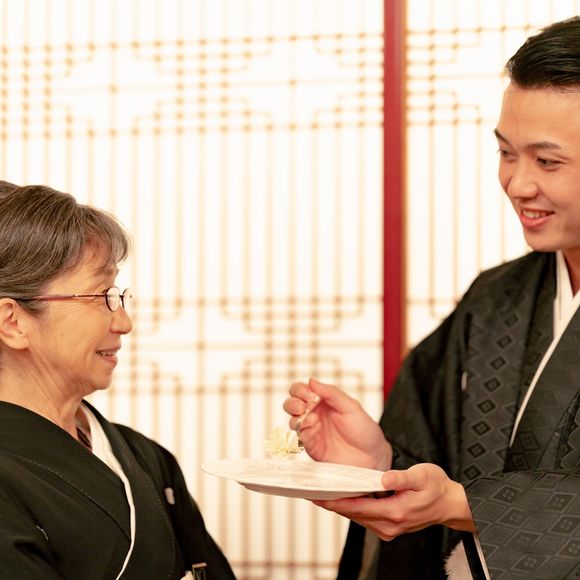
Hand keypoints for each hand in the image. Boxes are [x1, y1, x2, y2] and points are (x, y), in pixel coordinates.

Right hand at [283, 378, 390, 469]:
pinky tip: (316, 428)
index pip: (301, 390)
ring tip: (313, 418)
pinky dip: (305, 431)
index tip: (310, 395)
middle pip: (291, 404)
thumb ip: (331, 393)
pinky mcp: (312, 447)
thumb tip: (311, 380)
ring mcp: (312, 431)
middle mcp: (314, 414)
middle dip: (293, 403)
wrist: (372, 456)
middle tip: (303, 406)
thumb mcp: (351, 406)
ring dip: (298, 417)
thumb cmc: (364, 429)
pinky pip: (300, 437)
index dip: (300, 390)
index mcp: (322, 401)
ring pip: (291, 420)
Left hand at [312, 463, 474, 539]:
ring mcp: (389, 529)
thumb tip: (384, 478)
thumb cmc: (436, 487)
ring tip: (322, 495)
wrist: (450, 504)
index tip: (318, 496)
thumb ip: (402, 478)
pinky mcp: (390, 527)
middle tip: (311, 493)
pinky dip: (353, 509)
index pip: (357, 508)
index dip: (336, 502)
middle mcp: (389, 525)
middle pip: (353, 514)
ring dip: (341, 507)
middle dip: (333, 504)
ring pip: (358, 517)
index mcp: (395, 512)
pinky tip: (343, 498)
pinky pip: (365, 518)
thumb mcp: (422, 476)